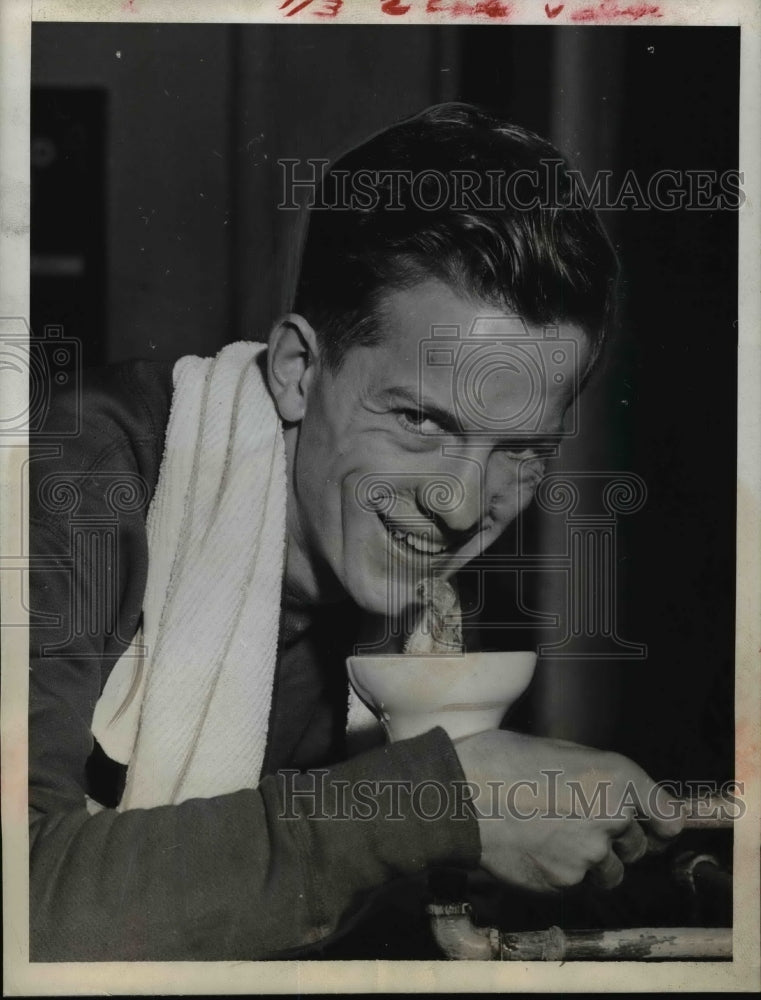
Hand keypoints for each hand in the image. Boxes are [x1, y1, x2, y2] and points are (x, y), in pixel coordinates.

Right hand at [454, 729, 683, 891]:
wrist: (461, 796)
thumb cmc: (503, 761)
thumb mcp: (560, 752)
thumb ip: (598, 778)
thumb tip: (614, 797)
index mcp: (617, 777)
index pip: (668, 817)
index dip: (659, 823)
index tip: (653, 827)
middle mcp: (613, 818)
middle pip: (635, 845)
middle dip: (615, 839)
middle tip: (577, 823)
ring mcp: (589, 856)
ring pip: (608, 872)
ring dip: (591, 862)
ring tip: (553, 839)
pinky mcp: (564, 884)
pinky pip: (576, 885)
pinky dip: (562, 874)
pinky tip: (535, 851)